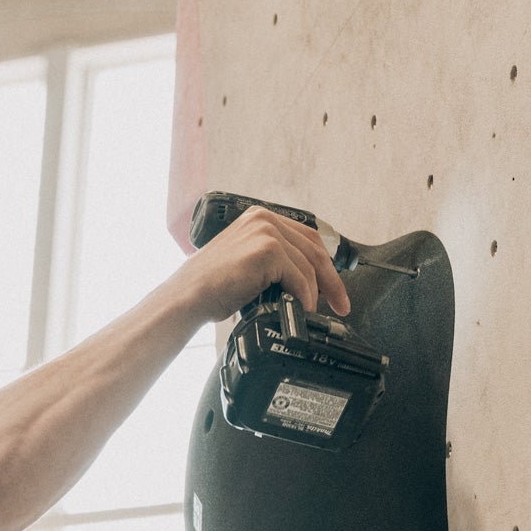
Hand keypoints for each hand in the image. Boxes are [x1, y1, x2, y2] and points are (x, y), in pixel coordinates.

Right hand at [173, 205, 351, 323]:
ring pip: (309, 266)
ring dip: (314, 294)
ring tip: (311, 312)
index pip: (306, 238)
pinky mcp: (267, 250)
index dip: (325, 265)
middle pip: (314, 249)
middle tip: (342, 305)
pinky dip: (304, 297)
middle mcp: (264, 218)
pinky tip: (300, 309)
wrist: (188, 297)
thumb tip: (305, 282)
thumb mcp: (247, 264)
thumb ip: (274, 263)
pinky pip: (299, 277)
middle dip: (332, 281)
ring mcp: (265, 232)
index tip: (334, 289)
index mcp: (260, 218)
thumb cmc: (212, 287)